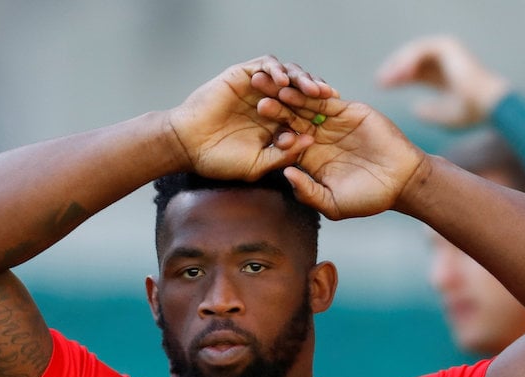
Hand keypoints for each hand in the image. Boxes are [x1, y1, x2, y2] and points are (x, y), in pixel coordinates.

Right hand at [167, 55, 335, 180]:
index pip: (305, 114)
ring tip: (313, 89)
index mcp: (276, 124)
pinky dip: (277, 69)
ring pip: (287, 75)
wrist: (188, 147)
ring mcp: (256, 89)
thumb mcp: (258, 164)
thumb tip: (310, 142)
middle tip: (330, 98)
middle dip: (317, 93)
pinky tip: (284, 81)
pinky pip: (265, 65)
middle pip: (301, 91)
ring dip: (302, 79)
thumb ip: (283, 155)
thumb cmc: (220, 160)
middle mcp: (269, 103)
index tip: (336, 120)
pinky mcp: (242, 76)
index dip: (320, 115)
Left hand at [255, 86, 426, 220]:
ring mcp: (332, 123)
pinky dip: (313, 94)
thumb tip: (285, 174)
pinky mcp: (348, 111)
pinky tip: (298, 87)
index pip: (285, 143)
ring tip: (271, 86)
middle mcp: (317, 138)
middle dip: (274, 108)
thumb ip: (308, 191)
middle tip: (255, 96)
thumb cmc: (367, 199)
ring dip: (289, 96)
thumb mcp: (332, 204)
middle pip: (290, 120)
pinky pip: (327, 101)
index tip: (252, 129)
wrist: (401, 182)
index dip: (271, 136)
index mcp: (309, 159)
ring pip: (305, 106)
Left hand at [375, 35, 509, 127]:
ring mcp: (447, 51)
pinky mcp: (448, 46)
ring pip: (413, 53)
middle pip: (411, 62)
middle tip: (380, 82)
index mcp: (443, 76)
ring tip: (387, 80)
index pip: (415, 73)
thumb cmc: (470, 113)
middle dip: (394, 71)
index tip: (382, 86)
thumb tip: (415, 110)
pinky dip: (408, 61)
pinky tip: (400, 75)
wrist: (487, 105)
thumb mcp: (443, 117)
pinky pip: (421, 50)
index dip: (398, 78)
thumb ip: (429, 113)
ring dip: (398, 66)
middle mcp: (445, 62)